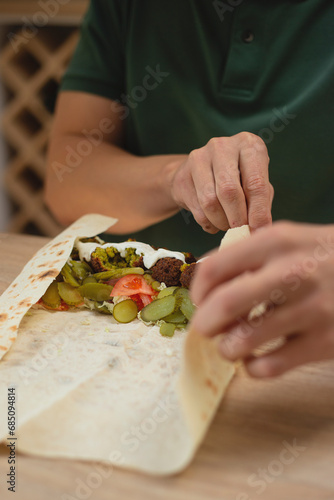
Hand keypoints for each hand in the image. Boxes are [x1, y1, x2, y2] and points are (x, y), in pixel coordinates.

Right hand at [165, 132, 272, 232]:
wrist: (197, 173)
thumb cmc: (236, 179)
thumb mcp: (254, 185)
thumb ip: (261, 203)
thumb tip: (261, 229)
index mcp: (248, 144)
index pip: (256, 182)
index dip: (259, 212)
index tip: (260, 231)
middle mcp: (222, 146)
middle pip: (229, 191)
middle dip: (237, 218)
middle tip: (241, 231)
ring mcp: (198, 158)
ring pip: (210, 202)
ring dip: (221, 222)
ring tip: (228, 225)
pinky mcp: (182, 176)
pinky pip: (197, 210)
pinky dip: (209, 223)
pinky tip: (213, 222)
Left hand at [190, 221, 333, 376]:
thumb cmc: (322, 256)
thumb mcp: (288, 238)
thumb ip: (247, 253)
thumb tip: (201, 276)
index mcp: (277, 242)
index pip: (215, 268)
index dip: (197, 290)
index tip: (200, 301)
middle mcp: (293, 273)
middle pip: (224, 305)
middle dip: (204, 324)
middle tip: (206, 329)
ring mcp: (312, 310)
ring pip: (243, 341)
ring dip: (226, 348)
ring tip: (232, 344)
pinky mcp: (326, 342)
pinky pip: (269, 367)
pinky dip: (252, 368)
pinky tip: (257, 359)